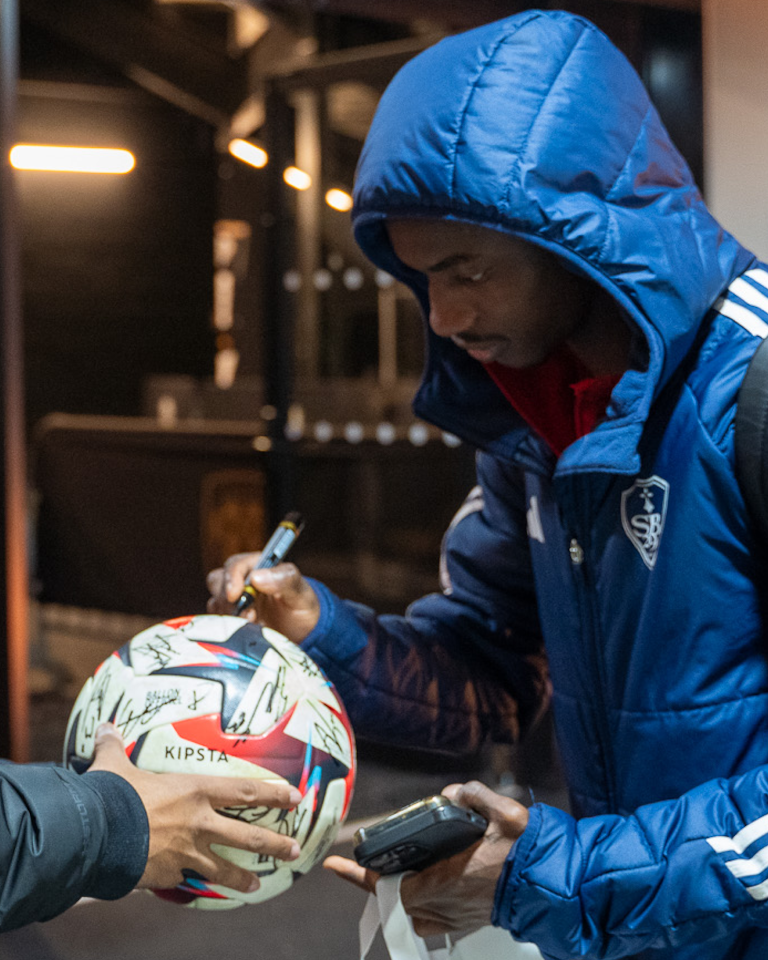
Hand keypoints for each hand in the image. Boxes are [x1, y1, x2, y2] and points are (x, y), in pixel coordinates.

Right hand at [88, 723, 301, 892]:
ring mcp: (187, 853)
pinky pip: (187, 881)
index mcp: (195, 791)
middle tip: (295, 849)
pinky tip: (198, 890)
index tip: (295, 797)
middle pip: (248, 835)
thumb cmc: (110, 795)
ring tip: (257, 886)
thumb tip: (104, 725)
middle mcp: (199, 822)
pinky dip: (193, 885)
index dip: (272, 793)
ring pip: (224, 868)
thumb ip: (114, 746)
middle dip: (274, 844)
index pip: (244, 791)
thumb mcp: (114, 766)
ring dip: (243, 877)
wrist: (94, 835)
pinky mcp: (169, 876)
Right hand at [206, 553, 319, 643]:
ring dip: (229, 615)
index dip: (231, 578)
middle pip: (217, 581)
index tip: (235, 594)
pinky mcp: (230, 618)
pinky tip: (247, 632)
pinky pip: (217, 620)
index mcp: (258, 566)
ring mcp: (234, 600)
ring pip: (215, 602)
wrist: (303, 634)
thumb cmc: (302, 607)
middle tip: (249, 616)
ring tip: (253, 625)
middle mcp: (242, 580)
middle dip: (228, 600)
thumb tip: (257, 576)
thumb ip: (284, 579)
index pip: (235, 565)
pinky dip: (227, 627)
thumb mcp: (300, 593)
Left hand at [324, 781, 528, 935]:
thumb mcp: (506, 813)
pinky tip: (422, 887)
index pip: (390, 883)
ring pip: (411, 912)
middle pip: (395, 898)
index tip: (337, 864)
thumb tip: (454, 791)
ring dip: (397, 894)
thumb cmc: (528, 855)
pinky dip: (419, 907)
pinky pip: (430, 920)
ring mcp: (454, 917)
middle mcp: (445, 904)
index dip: (360, 874)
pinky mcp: (465, 921)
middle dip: (377, 881)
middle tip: (358, 864)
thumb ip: (476, 796)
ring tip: (389, 872)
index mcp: (446, 879)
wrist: (553, 887)